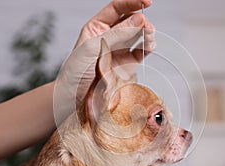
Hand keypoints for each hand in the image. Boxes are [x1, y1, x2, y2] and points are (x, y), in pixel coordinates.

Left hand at [54, 0, 154, 123]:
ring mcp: (120, 49)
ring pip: (138, 35)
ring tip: (149, 36)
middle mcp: (110, 36)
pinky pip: (141, 51)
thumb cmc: (77, 71)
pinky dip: (148, 46)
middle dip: (141, 21)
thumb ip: (116, 34)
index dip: (132, 2)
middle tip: (146, 27)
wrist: (75, 97)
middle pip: (131, 20)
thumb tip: (138, 19)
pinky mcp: (127, 63)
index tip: (146, 2)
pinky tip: (149, 45)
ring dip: (146, 33)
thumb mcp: (93, 48)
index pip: (117, 8)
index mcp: (98, 27)